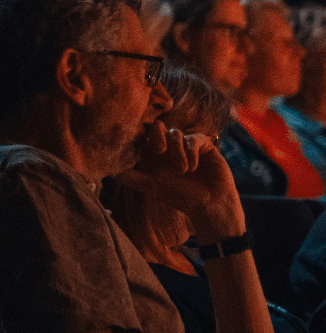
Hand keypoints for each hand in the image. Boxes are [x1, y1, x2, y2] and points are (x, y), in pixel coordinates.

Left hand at [126, 122, 243, 239]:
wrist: (211, 205)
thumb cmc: (180, 198)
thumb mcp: (150, 187)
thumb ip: (129, 176)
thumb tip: (106, 169)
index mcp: (153, 156)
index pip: (141, 137)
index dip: (138, 135)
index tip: (140, 146)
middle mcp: (169, 148)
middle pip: (156, 127)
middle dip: (156, 135)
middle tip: (159, 150)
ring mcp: (186, 146)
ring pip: (175, 133)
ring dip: (177, 151)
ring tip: (183, 171)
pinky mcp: (203, 145)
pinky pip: (193, 138)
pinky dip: (191, 151)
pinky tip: (194, 167)